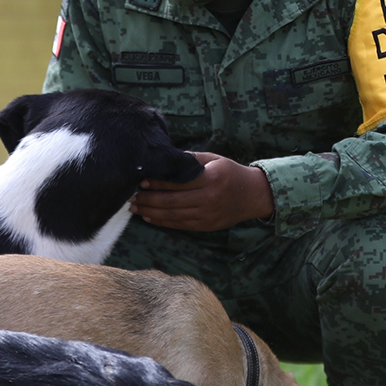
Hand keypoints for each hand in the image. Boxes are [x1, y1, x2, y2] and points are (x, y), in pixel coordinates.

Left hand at [130, 152, 272, 231]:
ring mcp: (208, 214)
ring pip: (173, 215)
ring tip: (135, 207)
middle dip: (149, 199)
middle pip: (172, 200)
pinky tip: (150, 217)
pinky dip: (163, 222)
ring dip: (151, 212)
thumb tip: (165, 159)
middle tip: (131, 196)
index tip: (141, 181)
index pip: (178, 182)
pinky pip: (180, 225)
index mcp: (211, 178)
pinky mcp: (207, 226)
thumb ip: (190, 159)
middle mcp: (209, 198)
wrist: (254, 195)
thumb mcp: (214, 159)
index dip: (158, 182)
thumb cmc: (231, 173)